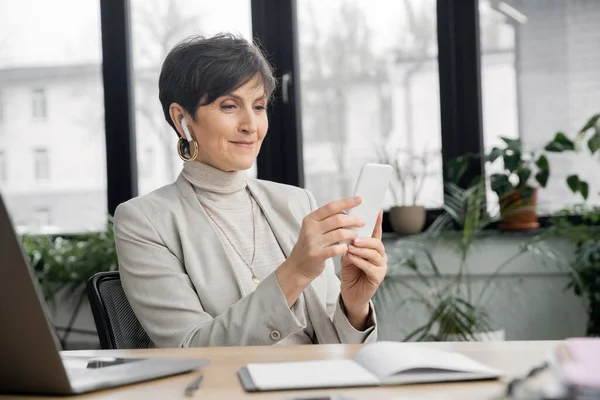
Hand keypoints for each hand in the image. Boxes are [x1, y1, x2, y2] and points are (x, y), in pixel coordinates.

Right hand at [286, 196, 364, 279]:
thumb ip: (327, 220)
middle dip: (353, 220)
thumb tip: (347, 212)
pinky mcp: (317, 255)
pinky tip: (347, 248)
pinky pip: (337, 249)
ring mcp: (313, 242)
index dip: (346, 202)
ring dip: (351, 234)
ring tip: (356, 236)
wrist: (297, 266)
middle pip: (337, 219)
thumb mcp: (313, 229)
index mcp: (310, 219)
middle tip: (362, 222)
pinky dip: (345, 247)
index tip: (359, 200)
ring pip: (340, 234)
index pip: (331, 207)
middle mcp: (310, 229)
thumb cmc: (309, 246)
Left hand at [340, 210, 386, 327]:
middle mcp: (379, 255)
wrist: (350, 293)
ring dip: (361, 250)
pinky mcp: (378, 277)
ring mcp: (381, 266)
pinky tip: (351, 257)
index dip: (377, 221)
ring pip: (374, 254)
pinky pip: (370, 267)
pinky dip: (360, 261)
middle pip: (377, 243)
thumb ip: (350, 243)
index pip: (376, 232)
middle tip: (354, 237)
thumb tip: (348, 230)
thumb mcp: (348, 253)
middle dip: (366, 239)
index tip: (377, 210)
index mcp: (373, 247)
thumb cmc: (350, 271)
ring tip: (351, 246)